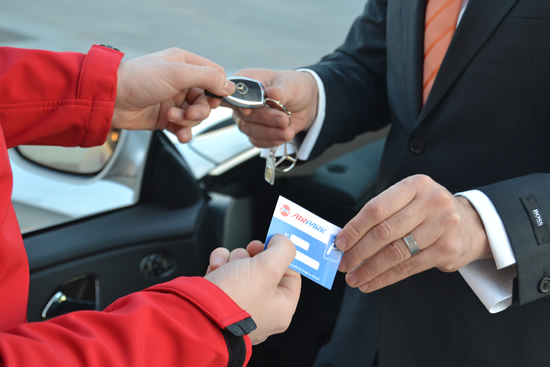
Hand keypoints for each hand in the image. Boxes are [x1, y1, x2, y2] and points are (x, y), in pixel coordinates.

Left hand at [112, 48, 234, 142]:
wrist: (111, 100)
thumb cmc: (138, 79)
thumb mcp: (177, 73)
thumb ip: (207, 78)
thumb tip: (229, 85)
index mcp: (185, 64)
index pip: (214, 75)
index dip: (219, 89)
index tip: (216, 100)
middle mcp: (181, 82)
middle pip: (207, 100)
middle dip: (200, 110)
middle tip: (189, 113)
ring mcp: (174, 100)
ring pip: (197, 115)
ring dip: (189, 121)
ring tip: (173, 117)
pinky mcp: (167, 117)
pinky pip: (185, 127)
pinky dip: (184, 132)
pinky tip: (180, 134)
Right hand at [204, 235, 300, 344]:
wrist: (195, 312)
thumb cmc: (233, 299)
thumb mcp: (268, 268)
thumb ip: (282, 250)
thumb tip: (282, 241)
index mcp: (280, 310)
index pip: (291, 276)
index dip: (282, 257)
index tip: (272, 244)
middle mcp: (262, 311)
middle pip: (265, 269)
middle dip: (253, 257)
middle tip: (249, 253)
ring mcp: (239, 305)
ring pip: (243, 267)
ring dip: (234, 259)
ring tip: (227, 266)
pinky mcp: (219, 298)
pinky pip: (225, 273)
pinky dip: (220, 265)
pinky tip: (216, 268)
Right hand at [230, 69, 318, 147]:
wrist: (306, 103)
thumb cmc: (294, 87)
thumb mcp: (291, 84)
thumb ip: (280, 90)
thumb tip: (272, 94)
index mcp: (247, 81)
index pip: (232, 92)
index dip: (237, 103)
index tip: (248, 112)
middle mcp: (243, 101)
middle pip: (242, 115)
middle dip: (264, 119)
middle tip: (283, 119)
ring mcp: (249, 118)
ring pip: (249, 130)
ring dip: (269, 132)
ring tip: (287, 130)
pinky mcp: (257, 132)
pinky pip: (257, 141)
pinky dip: (272, 141)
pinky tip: (284, 135)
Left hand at [336, 174, 491, 291]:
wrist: (471, 223)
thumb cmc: (429, 210)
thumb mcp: (409, 199)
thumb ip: (382, 214)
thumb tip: (348, 237)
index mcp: (415, 185)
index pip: (377, 208)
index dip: (355, 228)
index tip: (341, 243)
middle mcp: (431, 203)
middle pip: (385, 232)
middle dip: (359, 251)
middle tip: (344, 263)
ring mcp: (442, 227)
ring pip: (396, 252)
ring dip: (370, 268)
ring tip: (354, 277)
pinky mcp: (447, 250)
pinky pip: (409, 267)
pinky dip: (386, 277)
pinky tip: (372, 282)